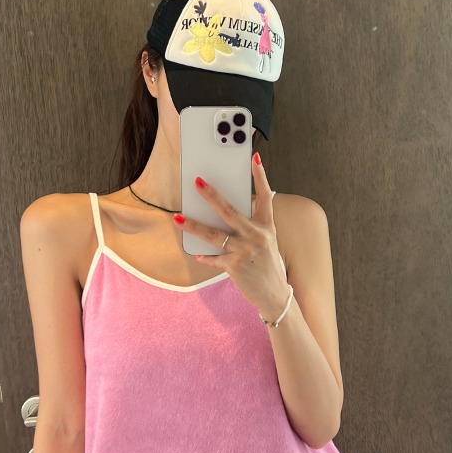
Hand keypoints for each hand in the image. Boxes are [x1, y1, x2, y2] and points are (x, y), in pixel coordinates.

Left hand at [173, 152, 289, 318]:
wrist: (274, 294)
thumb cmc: (266, 265)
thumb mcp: (265, 242)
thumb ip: (249, 227)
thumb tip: (224, 213)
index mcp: (266, 226)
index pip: (265, 196)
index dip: (260, 176)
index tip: (254, 158)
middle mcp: (256, 236)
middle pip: (230, 211)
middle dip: (211, 195)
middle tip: (197, 181)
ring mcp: (245, 251)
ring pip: (213, 234)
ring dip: (193, 225)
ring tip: (177, 218)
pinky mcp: (235, 266)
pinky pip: (214, 257)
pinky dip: (204, 256)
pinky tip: (196, 254)